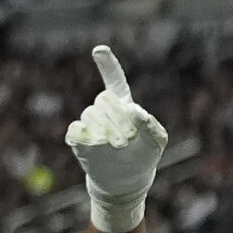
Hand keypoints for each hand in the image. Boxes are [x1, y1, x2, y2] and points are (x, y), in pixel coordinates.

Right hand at [65, 45, 169, 232]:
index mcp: (124, 105)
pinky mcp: (79, 140)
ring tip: (119, 145)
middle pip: (103, 99)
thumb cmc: (144, 157)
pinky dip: (84, 134)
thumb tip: (134, 111)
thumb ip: (151, 124)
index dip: (107, 65)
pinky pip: (75, 129)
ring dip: (105, 128)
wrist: (127, 182)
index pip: (114, 80)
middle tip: (129, 139)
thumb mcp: (157, 142)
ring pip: (90, 114)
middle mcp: (104, 110)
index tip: (99, 50)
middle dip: (117, 117)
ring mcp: (90, 124)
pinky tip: (95, 143)